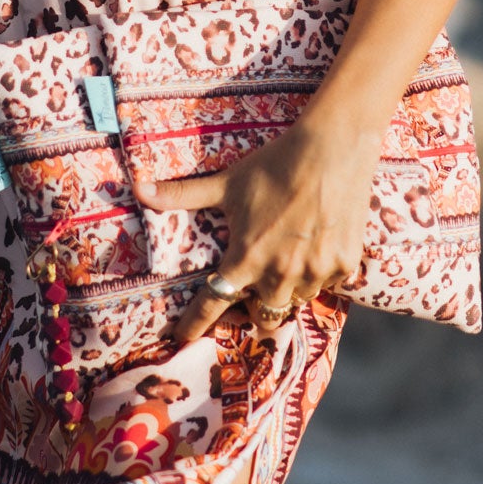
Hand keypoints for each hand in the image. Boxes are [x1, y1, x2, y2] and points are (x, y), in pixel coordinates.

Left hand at [136, 111, 384, 344]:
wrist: (333, 147)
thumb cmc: (274, 163)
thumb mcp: (227, 182)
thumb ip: (183, 194)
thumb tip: (138, 189)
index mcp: (246, 258)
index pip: (212, 303)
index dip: (194, 323)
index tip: (182, 336)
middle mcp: (279, 274)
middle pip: (263, 316)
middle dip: (256, 311)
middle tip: (256, 295)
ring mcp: (314, 272)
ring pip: (297, 300)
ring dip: (289, 291)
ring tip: (289, 264)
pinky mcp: (344, 266)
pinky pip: (327, 284)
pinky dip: (319, 273)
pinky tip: (317, 248)